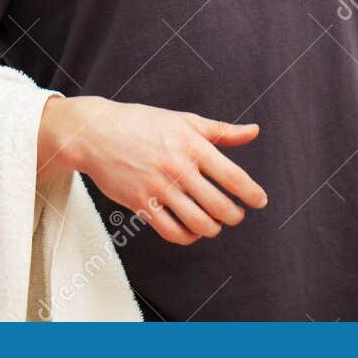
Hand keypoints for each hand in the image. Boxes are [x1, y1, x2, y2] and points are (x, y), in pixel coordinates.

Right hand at [38, 95, 267, 244]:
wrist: (97, 133)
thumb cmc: (143, 123)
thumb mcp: (185, 120)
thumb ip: (222, 130)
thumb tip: (254, 130)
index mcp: (193, 145)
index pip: (233, 176)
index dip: (252, 193)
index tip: (260, 201)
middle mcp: (178, 168)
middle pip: (219, 205)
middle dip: (234, 216)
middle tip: (236, 215)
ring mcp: (159, 187)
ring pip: (198, 223)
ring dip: (213, 229)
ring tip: (215, 224)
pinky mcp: (141, 204)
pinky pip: (172, 231)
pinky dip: (188, 237)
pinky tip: (192, 230)